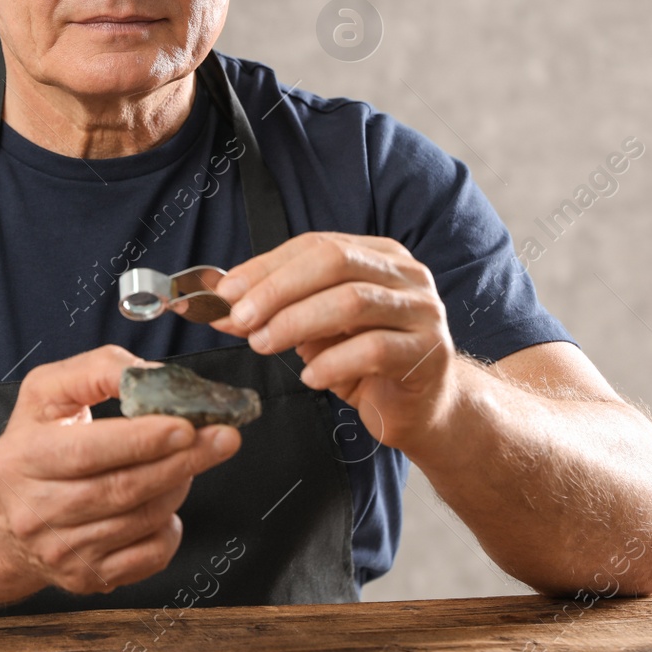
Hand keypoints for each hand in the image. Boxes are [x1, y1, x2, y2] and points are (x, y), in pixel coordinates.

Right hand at [0, 345, 241, 595]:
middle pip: (122, 489)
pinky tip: (165, 503)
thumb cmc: (37, 442)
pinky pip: (149, 556)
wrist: (6, 516)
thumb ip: (96, 370)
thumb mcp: (48, 392)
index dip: (141, 440)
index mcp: (24, 458)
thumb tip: (150, 375)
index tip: (186, 425)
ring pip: (142, 521)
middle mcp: (36, 511)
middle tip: (223, 438)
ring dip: (178, 486)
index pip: (88, 452)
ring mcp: (62, 551)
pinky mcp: (86, 577)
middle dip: (181, 461)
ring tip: (190, 460)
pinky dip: (170, 526)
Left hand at [209, 232, 456, 451]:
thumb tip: (223, 307)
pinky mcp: (428, 353)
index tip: (226, 292)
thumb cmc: (365, 363)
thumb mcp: (317, 329)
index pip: (316, 244)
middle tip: (241, 318)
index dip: (266, 266)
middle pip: (334, 262)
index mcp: (378, 255)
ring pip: (353, 301)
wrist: (421, 406)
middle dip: (278, 288)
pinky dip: (332, 362)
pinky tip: (310, 376)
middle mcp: (406, 275)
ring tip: (264, 344)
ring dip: (297, 322)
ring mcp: (422, 312)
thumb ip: (278, 311)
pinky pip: (373, 350)